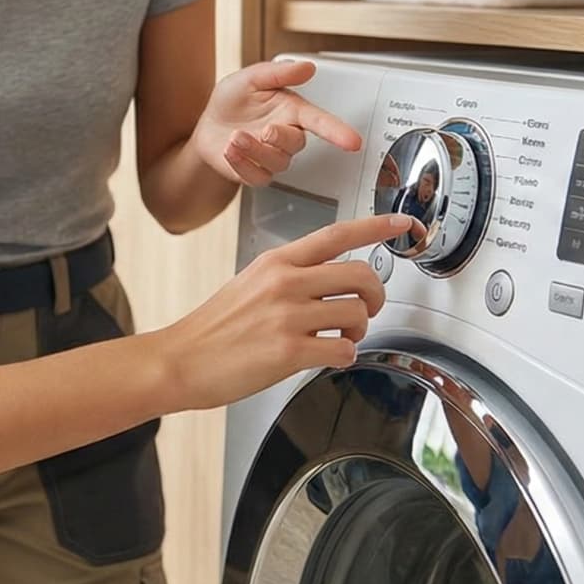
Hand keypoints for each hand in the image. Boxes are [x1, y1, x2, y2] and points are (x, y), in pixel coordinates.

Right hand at [154, 212, 420, 409]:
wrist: (180, 360)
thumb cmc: (215, 327)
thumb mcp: (250, 283)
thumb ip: (289, 276)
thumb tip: (329, 284)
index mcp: (276, 262)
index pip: (336, 235)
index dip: (375, 227)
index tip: (402, 223)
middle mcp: (285, 282)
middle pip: (360, 275)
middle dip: (377, 296)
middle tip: (368, 310)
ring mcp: (288, 316)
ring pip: (357, 313)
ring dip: (358, 331)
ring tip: (339, 338)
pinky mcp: (289, 351)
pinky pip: (343, 349)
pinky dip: (343, 356)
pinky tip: (325, 357)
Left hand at [191, 59, 361, 186]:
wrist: (207, 127)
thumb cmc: (232, 101)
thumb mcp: (250, 79)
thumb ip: (277, 73)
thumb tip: (307, 67)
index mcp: (291, 111)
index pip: (320, 121)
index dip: (337, 131)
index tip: (353, 141)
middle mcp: (286, 135)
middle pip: (297, 143)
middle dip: (280, 138)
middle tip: (264, 130)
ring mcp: (272, 156)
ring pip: (277, 162)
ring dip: (254, 149)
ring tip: (234, 136)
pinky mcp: (257, 173)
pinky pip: (258, 177)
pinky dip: (241, 163)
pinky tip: (229, 149)